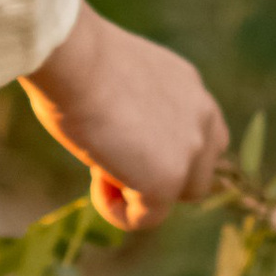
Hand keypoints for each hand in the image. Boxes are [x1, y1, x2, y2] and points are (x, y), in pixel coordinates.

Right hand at [20, 3, 228, 232]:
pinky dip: (117, 210)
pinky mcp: (165, 182)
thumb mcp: (121, 79)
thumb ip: (138, 107)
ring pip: (177, 194)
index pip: (198, 133)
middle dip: (157, 171)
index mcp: (189, 87)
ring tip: (100, 166)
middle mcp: (202, 116)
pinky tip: (95, 184)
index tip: (120, 132)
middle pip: (198, 168)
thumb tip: (119, 133)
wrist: (73, 58)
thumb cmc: (76, 58)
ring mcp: (189, 152)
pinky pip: (146, 217)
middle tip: (111, 152)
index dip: (162, 144)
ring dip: (141, 190)